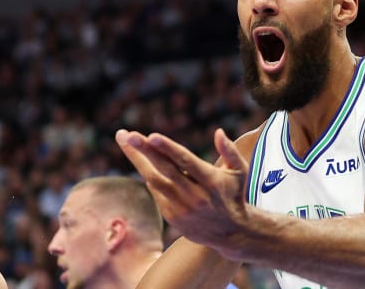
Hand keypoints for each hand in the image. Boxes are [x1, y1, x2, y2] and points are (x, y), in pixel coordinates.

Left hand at [115, 128, 250, 253]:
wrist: (230, 232)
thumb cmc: (234, 194)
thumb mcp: (240, 171)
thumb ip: (230, 151)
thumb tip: (218, 132)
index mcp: (211, 182)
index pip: (186, 162)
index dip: (168, 149)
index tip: (151, 136)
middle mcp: (195, 196)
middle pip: (164, 170)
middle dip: (144, 151)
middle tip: (127, 134)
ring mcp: (181, 208)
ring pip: (153, 180)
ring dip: (138, 160)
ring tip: (124, 140)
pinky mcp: (171, 216)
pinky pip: (156, 191)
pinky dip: (149, 174)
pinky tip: (142, 160)